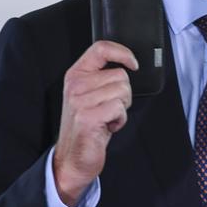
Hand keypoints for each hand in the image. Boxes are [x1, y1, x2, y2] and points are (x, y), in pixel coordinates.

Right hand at [53, 40, 137, 206]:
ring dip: (121, 108)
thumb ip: (102, 77)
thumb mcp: (90, 95)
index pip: (100, 48)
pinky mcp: (87, 116)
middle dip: (123, 93)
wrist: (73, 158)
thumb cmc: (87, 125)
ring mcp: (80, 101)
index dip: (122, 52)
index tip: (133, 63)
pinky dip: (120, 120)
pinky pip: (119, 108)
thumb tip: (127, 63)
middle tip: (109, 108)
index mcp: (76, 74)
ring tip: (106, 118)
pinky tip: (107, 127)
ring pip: (123, 91)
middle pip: (120, 75)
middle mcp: (76, 85)